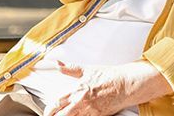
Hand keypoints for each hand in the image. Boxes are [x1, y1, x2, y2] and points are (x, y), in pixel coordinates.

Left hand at [43, 60, 169, 115]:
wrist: (126, 84)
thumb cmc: (109, 76)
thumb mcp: (89, 69)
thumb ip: (71, 68)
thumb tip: (57, 63)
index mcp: (77, 90)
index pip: (56, 103)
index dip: (49, 109)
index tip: (47, 111)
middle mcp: (81, 103)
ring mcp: (89, 112)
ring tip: (65, 115)